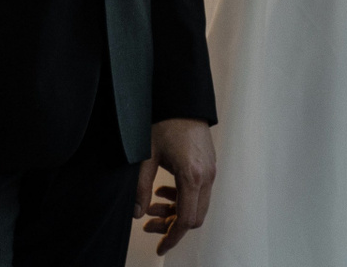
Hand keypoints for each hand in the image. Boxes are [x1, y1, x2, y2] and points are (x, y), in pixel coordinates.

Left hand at [135, 118, 215, 255]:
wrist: (182, 100)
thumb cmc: (165, 123)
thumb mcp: (146, 156)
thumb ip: (140, 187)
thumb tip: (136, 214)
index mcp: (192, 176)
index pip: (186, 220)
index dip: (172, 237)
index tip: (160, 247)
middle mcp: (206, 176)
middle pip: (194, 217)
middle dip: (171, 225)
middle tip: (149, 223)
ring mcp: (210, 171)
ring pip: (197, 206)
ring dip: (175, 211)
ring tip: (152, 205)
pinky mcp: (209, 165)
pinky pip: (199, 192)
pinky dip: (182, 198)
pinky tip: (163, 190)